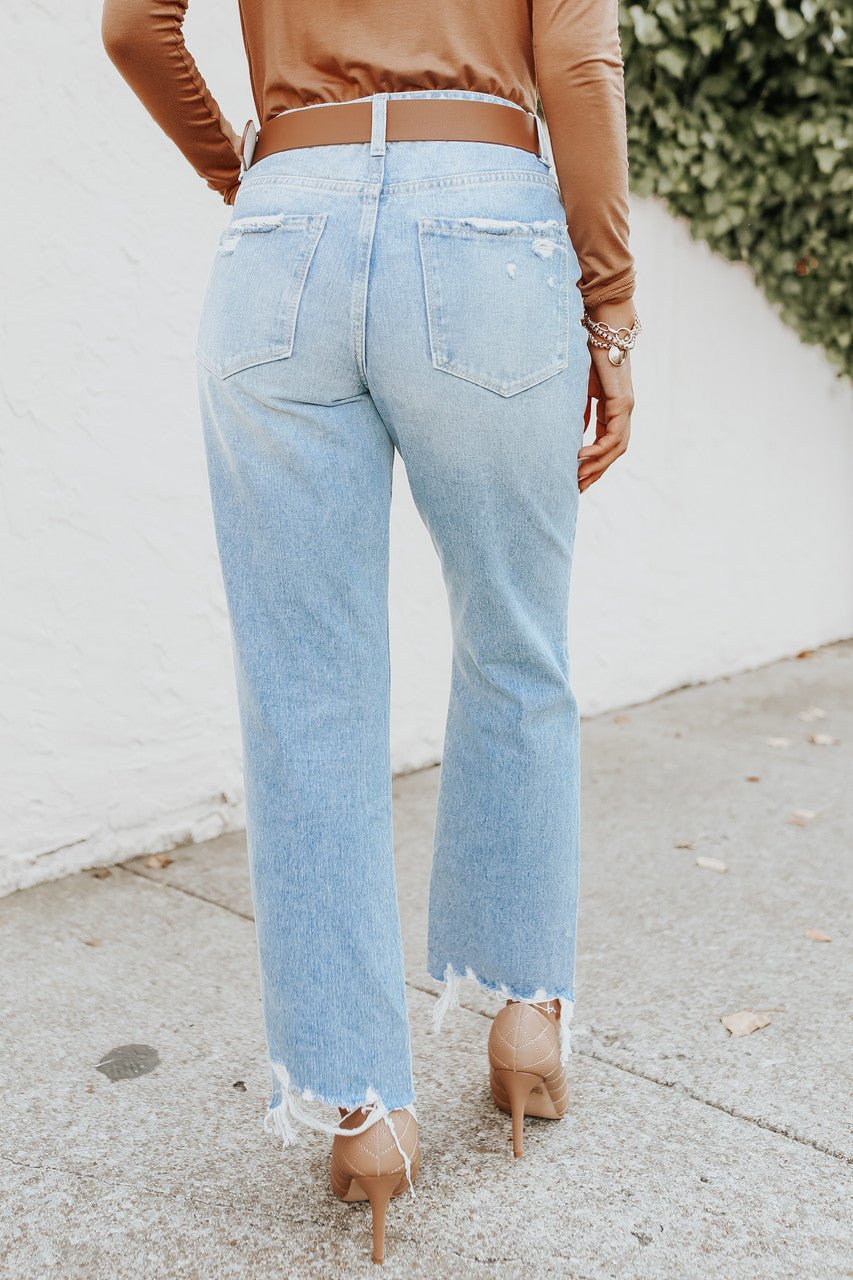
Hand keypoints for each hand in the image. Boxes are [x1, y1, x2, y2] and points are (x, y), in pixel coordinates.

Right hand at [577, 301, 635, 492]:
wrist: (600, 324)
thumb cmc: (587, 350)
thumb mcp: (577, 390)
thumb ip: (577, 412)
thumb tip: (572, 435)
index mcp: (611, 409)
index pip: (605, 444)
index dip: (591, 464)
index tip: (574, 479)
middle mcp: (622, 410)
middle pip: (613, 452)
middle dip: (595, 473)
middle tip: (576, 490)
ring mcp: (625, 406)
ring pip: (617, 448)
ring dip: (598, 466)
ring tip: (578, 478)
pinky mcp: (623, 401)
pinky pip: (615, 434)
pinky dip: (600, 448)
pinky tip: (582, 455)